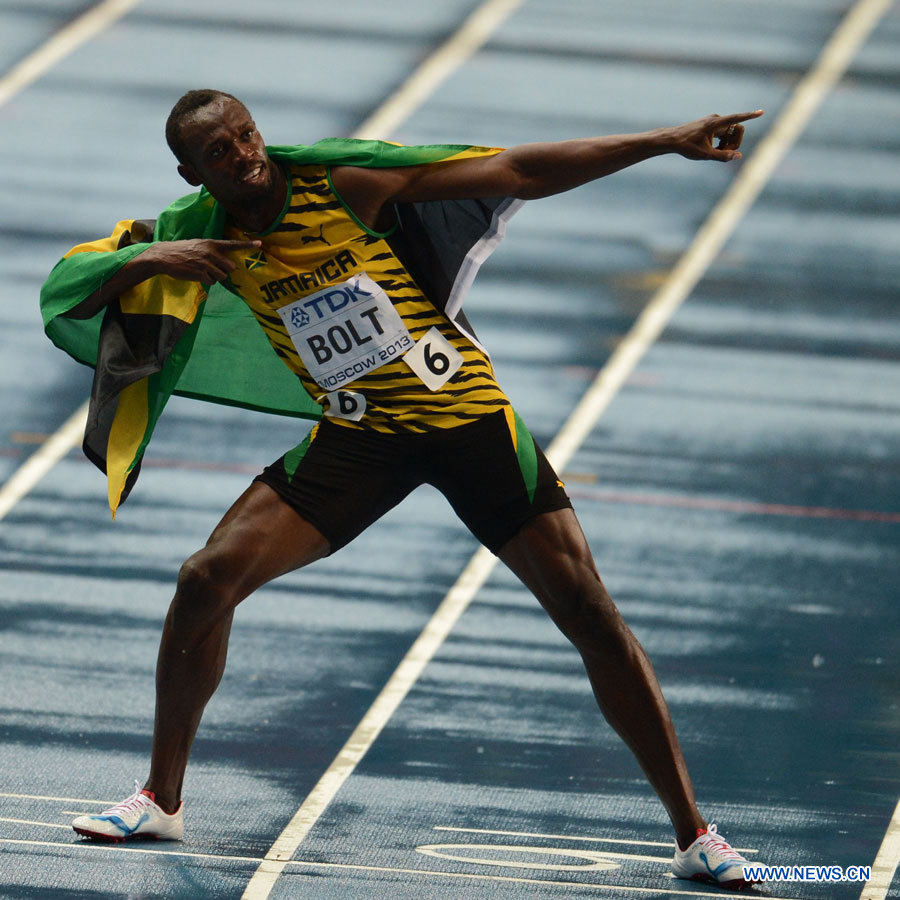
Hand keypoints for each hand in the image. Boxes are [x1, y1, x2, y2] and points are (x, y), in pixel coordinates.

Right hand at [140, 238, 261, 282]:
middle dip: (225, 270)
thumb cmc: (183, 251)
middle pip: (231, 267)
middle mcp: (211, 252)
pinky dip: (207, 281)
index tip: (260, 243)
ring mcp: (206, 263)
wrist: (165, 256)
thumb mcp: (199, 245)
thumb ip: (213, 251)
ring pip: (222, 276)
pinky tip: (198, 275)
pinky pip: (212, 282)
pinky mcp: (201, 273)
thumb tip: (228, 263)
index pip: (233, 244)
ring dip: (215, 277)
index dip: (247, 244)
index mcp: (211, 243)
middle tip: (213, 268)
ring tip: (203, 271)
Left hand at [669, 110, 763, 161]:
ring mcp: (713, 122)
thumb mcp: (705, 154)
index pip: (737, 119)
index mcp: (716, 123)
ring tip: (715, 153)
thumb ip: (722, 156)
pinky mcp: (710, 125)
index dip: (750, 116)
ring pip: (730, 132)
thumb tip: (738, 156)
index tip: (761, 112)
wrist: (672, 140)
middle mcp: (716, 119)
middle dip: (735, 143)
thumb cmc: (687, 146)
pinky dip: (722, 142)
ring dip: (728, 144)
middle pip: (737, 129)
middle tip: (724, 153)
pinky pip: (723, 133)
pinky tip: (714, 150)